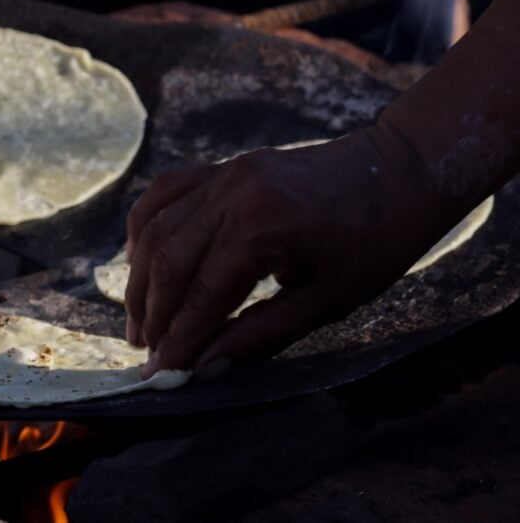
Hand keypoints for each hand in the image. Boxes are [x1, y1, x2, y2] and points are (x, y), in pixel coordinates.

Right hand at [124, 126, 463, 377]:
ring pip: (157, 228)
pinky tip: (137, 259)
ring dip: (140, 278)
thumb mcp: (330, 300)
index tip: (159, 373)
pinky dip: (144, 226)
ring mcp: (223, 174)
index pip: (203, 294)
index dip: (179, 338)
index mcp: (262, 225)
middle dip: (151, 312)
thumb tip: (208, 366)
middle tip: (144, 352)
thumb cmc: (378, 239)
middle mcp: (231, 193)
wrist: (402, 168)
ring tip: (139, 320)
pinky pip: (166, 193)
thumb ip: (263, 333)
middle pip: (168, 261)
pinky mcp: (222, 167)